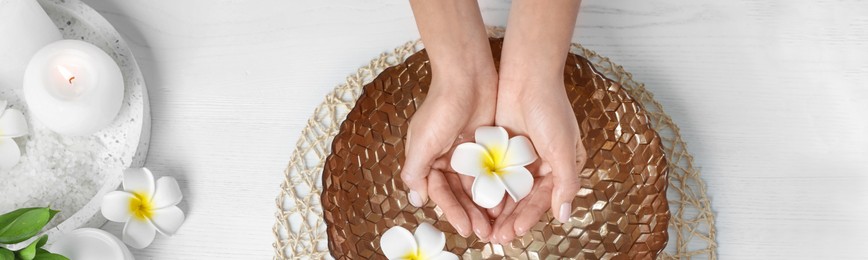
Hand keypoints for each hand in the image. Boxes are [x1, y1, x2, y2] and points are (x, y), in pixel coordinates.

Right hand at [400, 71, 496, 239]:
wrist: (467, 75)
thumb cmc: (441, 106)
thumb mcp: (423, 142)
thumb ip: (415, 171)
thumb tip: (417, 199)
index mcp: (427, 159)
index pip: (439, 193)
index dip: (452, 212)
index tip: (466, 228)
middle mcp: (446, 159)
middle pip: (459, 194)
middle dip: (471, 214)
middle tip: (485, 233)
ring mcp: (467, 154)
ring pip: (477, 187)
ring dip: (485, 206)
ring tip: (497, 224)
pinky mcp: (486, 146)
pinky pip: (492, 173)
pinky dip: (497, 188)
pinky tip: (507, 202)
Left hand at [489, 76, 587, 243]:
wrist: (527, 75)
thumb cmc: (550, 109)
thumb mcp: (563, 148)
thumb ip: (565, 183)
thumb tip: (563, 215)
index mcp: (561, 165)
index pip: (543, 199)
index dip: (529, 217)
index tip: (516, 232)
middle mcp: (542, 164)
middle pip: (524, 199)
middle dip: (511, 218)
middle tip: (496, 237)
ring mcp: (521, 156)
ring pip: (508, 190)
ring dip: (498, 208)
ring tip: (486, 226)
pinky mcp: (503, 148)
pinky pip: (495, 174)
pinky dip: (488, 188)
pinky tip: (478, 202)